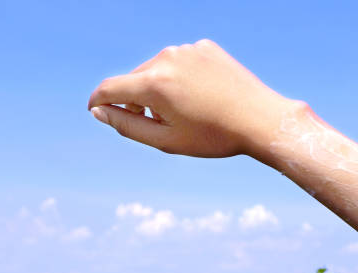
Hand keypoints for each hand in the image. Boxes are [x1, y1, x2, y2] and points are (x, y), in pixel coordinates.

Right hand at [88, 39, 293, 157]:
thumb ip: (127, 125)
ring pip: (158, 69)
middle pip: (135, 79)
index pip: (110, 88)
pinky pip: (182, 63)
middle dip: (137, 100)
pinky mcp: (206, 47)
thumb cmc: (215, 136)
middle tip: (159, 123)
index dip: (98, 101)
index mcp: (154, 83)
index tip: (96, 110)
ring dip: (160, 89)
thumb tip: (99, 111)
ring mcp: (188, 49)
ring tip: (186, 112)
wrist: (261, 120)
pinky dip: (182, 78)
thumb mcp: (166, 139)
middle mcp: (167, 58)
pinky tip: (203, 95)